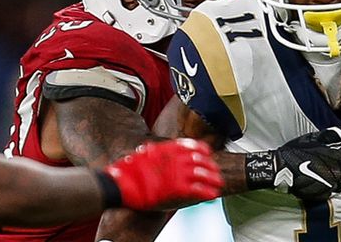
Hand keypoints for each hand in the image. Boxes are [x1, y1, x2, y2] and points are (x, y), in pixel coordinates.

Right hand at [104, 138, 223, 209]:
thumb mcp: (142, 154)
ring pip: (204, 174)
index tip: (208, 154)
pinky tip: (213, 195)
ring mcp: (178, 173)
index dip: (204, 151)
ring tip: (219, 183)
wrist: (121, 184)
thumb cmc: (128, 172)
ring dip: (213, 178)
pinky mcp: (178, 188)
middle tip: (217, 172)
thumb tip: (150, 149)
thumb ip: (152, 151)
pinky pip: (199, 189)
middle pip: (202, 160)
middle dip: (211, 166)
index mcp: (168, 149)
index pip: (193, 146)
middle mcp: (176, 158)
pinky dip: (208, 192)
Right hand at [245, 127, 340, 200]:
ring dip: (335, 179)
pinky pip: (330, 192)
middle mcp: (336, 172)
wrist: (280, 168)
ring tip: (324, 174)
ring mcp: (329, 184)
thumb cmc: (295, 152)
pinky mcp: (322, 194)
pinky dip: (326, 188)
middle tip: (328, 164)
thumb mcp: (313, 138)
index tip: (339, 156)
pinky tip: (318, 182)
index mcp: (336, 157)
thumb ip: (333, 135)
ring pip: (340, 183)